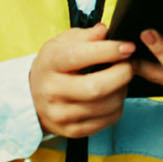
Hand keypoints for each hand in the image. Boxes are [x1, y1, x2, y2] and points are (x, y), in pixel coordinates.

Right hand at [29, 23, 134, 137]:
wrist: (33, 95)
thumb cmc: (54, 65)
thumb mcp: (63, 43)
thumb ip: (86, 36)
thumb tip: (105, 31)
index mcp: (50, 64)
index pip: (79, 57)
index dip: (108, 51)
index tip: (128, 47)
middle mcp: (52, 91)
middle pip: (96, 87)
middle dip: (122, 74)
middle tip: (130, 64)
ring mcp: (61, 114)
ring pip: (106, 106)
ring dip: (123, 90)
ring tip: (122, 79)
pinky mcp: (73, 130)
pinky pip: (108, 120)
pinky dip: (118, 106)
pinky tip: (114, 95)